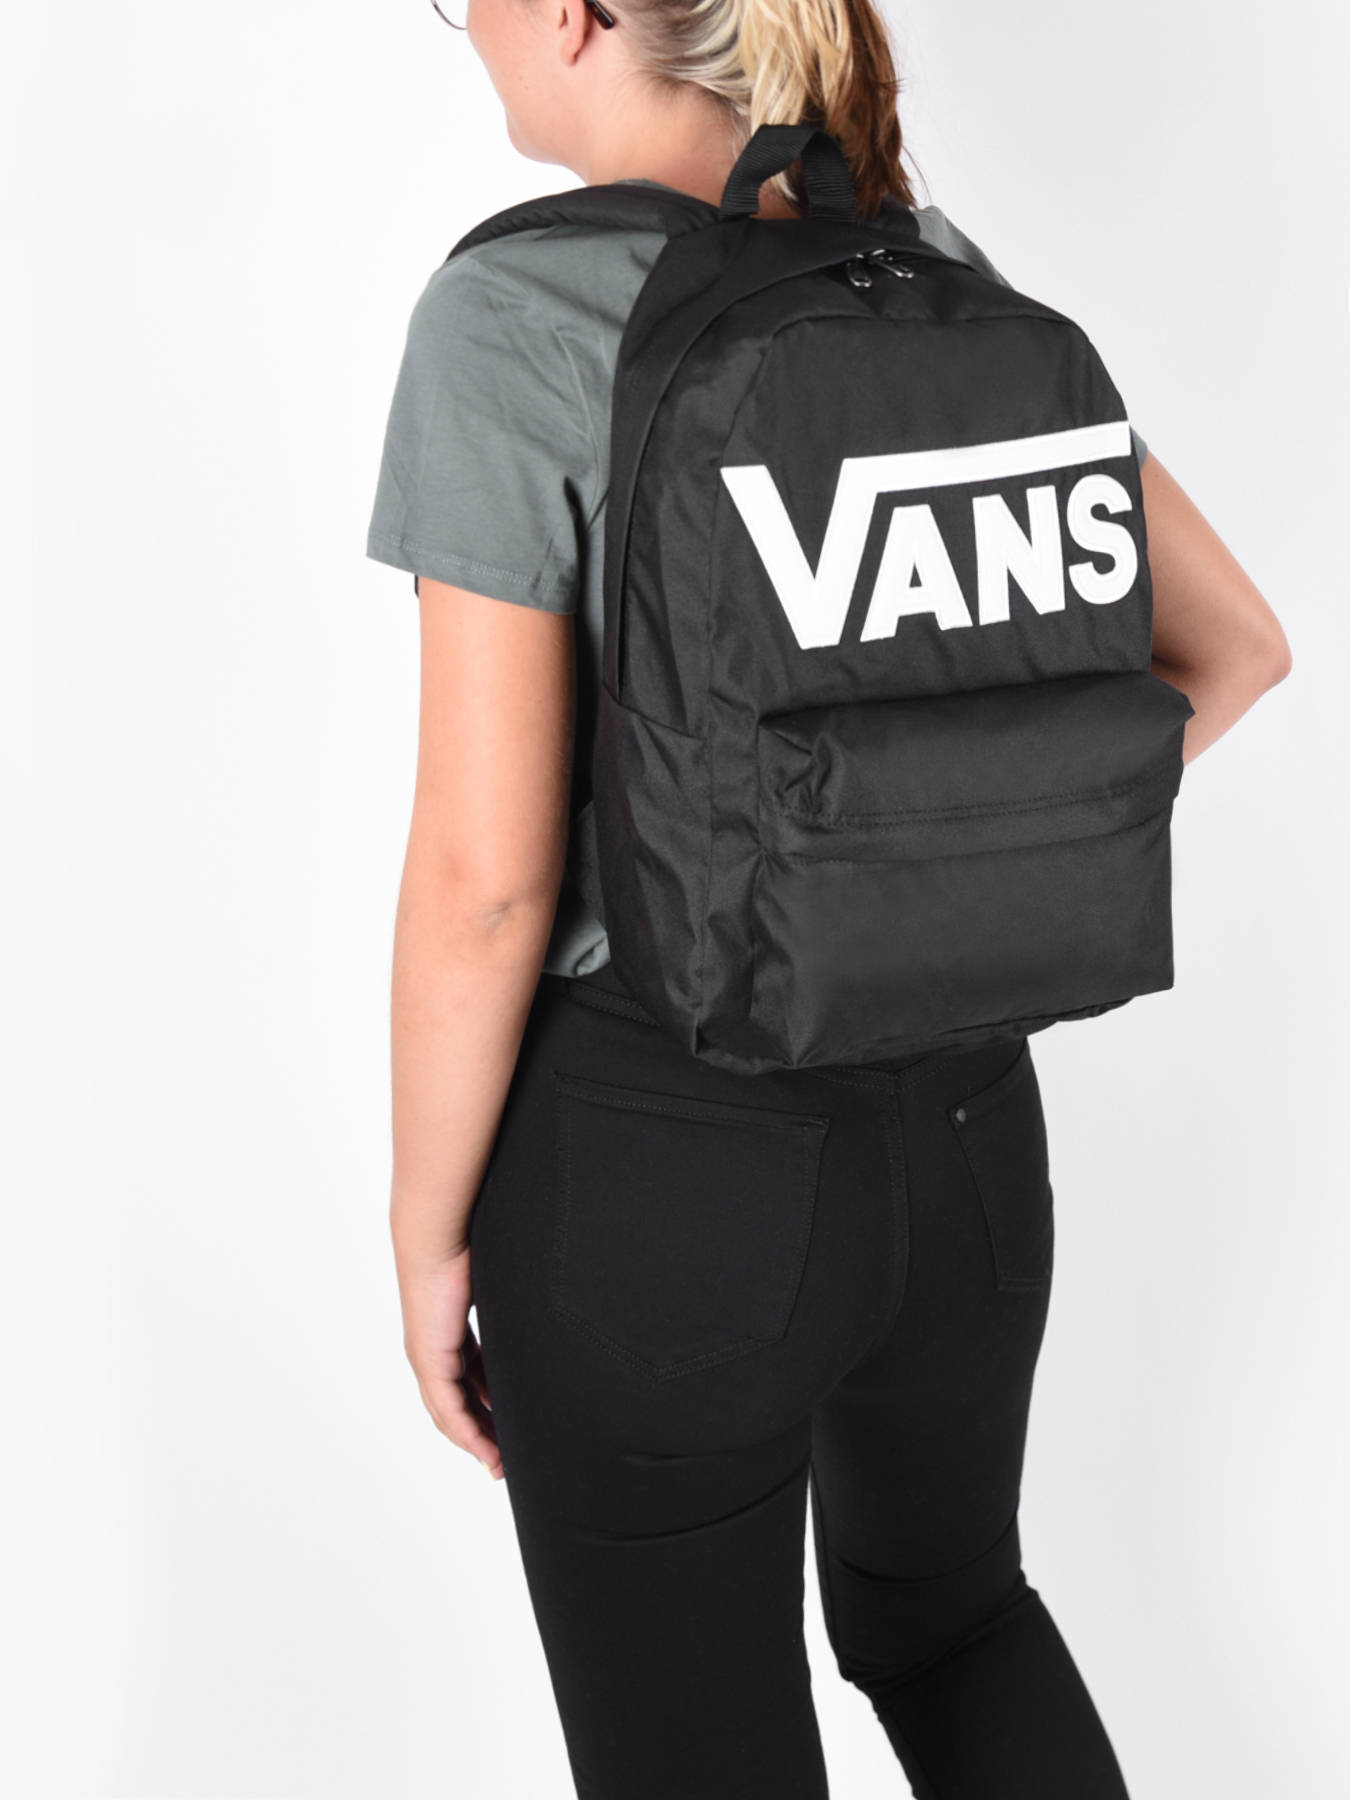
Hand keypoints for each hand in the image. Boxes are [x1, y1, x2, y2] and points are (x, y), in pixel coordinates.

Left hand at [395, 1242, 503, 1479]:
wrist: (439, 1236)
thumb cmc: (469, 1248)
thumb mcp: (498, 1288)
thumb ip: (514, 1305)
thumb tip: (549, 1293)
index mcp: (449, 1334)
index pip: (468, 1381)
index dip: (489, 1405)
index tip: (511, 1424)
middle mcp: (433, 1351)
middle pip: (459, 1403)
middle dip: (484, 1432)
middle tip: (507, 1458)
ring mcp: (428, 1358)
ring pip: (452, 1414)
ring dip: (476, 1440)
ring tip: (499, 1464)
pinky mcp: (429, 1362)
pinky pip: (448, 1409)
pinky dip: (467, 1433)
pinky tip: (485, 1450)